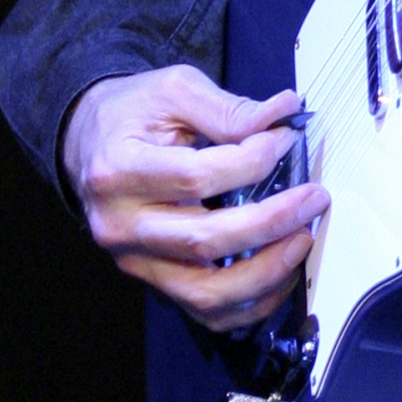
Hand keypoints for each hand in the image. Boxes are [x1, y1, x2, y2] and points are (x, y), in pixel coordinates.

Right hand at [61, 63, 328, 333]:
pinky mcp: (150, 281)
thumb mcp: (174, 90)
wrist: (88, 143)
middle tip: (314, 198)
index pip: (196, 177)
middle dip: (271, 223)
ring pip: (205, 291)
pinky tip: (281, 273)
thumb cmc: (131, 113)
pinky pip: (203, 312)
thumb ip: (228, 107)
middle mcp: (120, 225)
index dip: (252, 161)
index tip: (287, 140)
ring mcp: (134, 261)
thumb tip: (284, 114)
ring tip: (303, 239)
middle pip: (204, 241)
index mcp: (119, 170)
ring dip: (266, 272)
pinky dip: (248, 303)